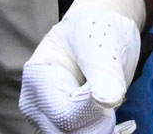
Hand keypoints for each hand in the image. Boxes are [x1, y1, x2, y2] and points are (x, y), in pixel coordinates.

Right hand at [20, 0, 144, 133]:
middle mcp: (37, 103)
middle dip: (97, 121)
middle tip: (115, 94)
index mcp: (37, 77)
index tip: (112, 91)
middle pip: (67, 132)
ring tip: (111, 97)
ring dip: (100, 126)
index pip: (63, 113)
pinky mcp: (65, 127)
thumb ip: (104, 71)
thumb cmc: (98, 30)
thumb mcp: (102, 42)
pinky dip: (102, 130)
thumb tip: (107, 101)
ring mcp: (50, 117)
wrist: (105, 33)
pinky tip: (113, 115)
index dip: (93, 110)